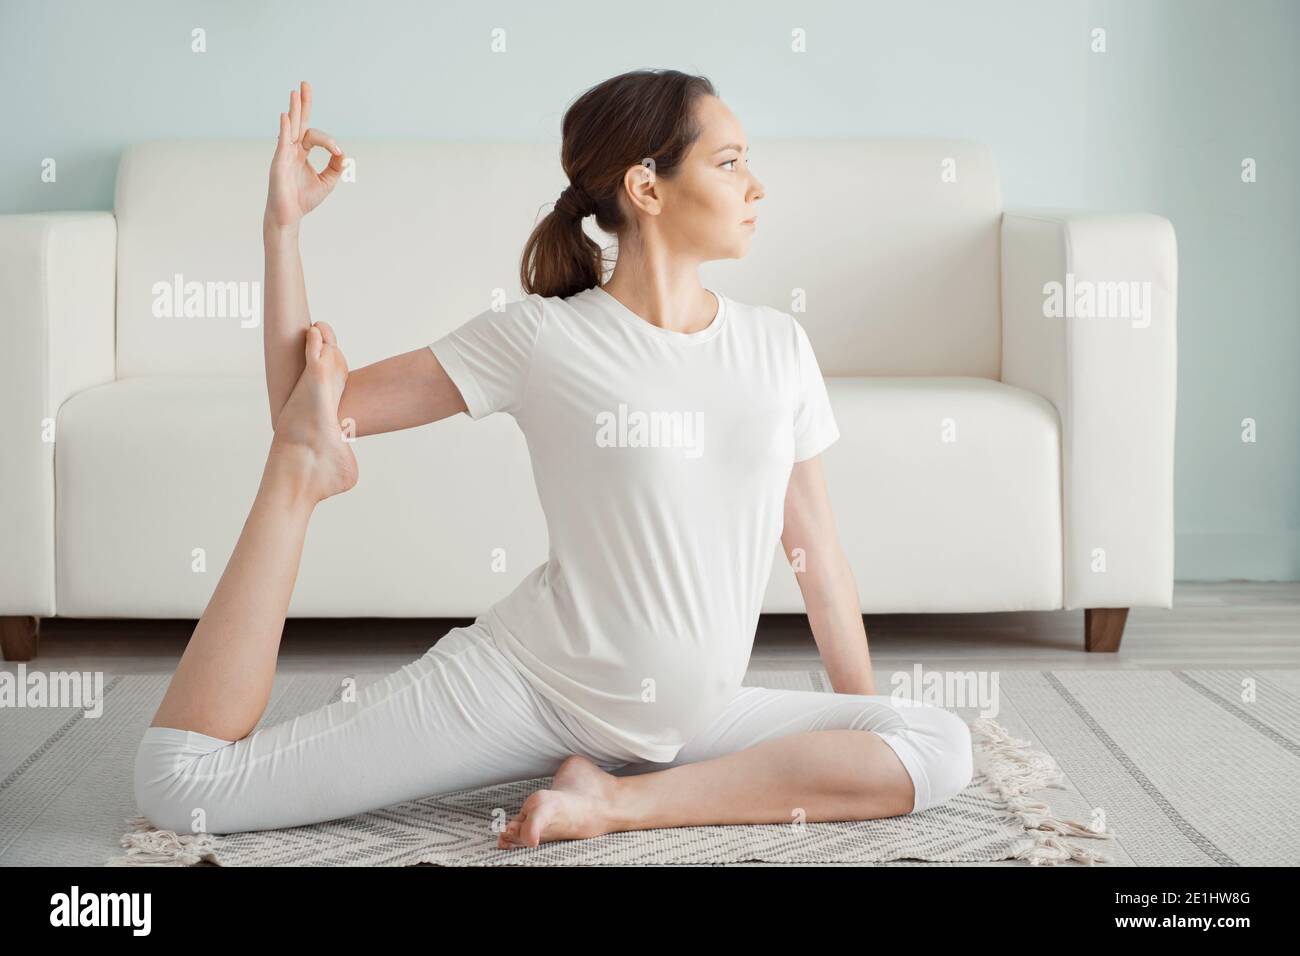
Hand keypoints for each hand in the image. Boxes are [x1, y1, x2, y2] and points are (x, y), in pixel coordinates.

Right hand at [265, 81, 344, 230]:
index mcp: (301, 152)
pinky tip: (286, 116)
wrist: (289, 215)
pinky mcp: (279, 161)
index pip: (315, 136)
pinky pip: (282, 142)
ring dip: (294, 110)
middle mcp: (291, 149)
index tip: (338, 151)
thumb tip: (345, 154)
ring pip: (290, 127)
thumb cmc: (304, 199)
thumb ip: (336, 167)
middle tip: (305, 84)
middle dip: (303, 103)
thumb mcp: (327, 181)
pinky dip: (285, 128)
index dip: (329, 141)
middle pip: (298, 121)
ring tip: (296, 92)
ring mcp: (283, 153)